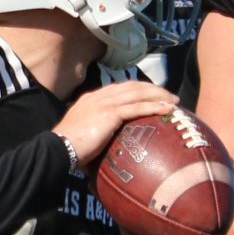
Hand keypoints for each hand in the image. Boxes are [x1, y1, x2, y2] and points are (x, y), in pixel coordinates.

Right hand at [51, 81, 180, 164]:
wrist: (59, 147)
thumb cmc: (67, 148)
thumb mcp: (82, 134)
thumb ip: (94, 133)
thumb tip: (102, 147)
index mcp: (91, 99)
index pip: (120, 88)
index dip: (138, 89)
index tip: (152, 94)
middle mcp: (99, 96)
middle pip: (132, 86)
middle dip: (153, 89)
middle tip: (169, 95)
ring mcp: (104, 103)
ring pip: (138, 93)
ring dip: (159, 95)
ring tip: (174, 100)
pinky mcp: (110, 113)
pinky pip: (138, 107)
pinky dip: (155, 106)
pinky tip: (168, 109)